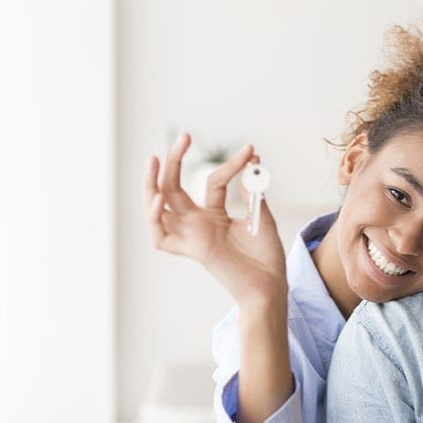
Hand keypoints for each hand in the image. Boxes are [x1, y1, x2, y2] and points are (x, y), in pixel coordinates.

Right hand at [144, 133, 287, 304]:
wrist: (272, 285)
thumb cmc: (266, 257)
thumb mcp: (261, 216)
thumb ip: (251, 191)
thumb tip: (251, 161)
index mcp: (213, 216)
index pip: (212, 181)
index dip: (232, 165)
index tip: (251, 151)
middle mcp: (197, 225)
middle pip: (173, 189)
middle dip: (173, 162)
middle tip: (184, 137)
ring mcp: (192, 237)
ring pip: (158, 209)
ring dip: (151, 185)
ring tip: (152, 161)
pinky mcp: (193, 250)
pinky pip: (162, 238)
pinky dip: (156, 220)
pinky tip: (160, 200)